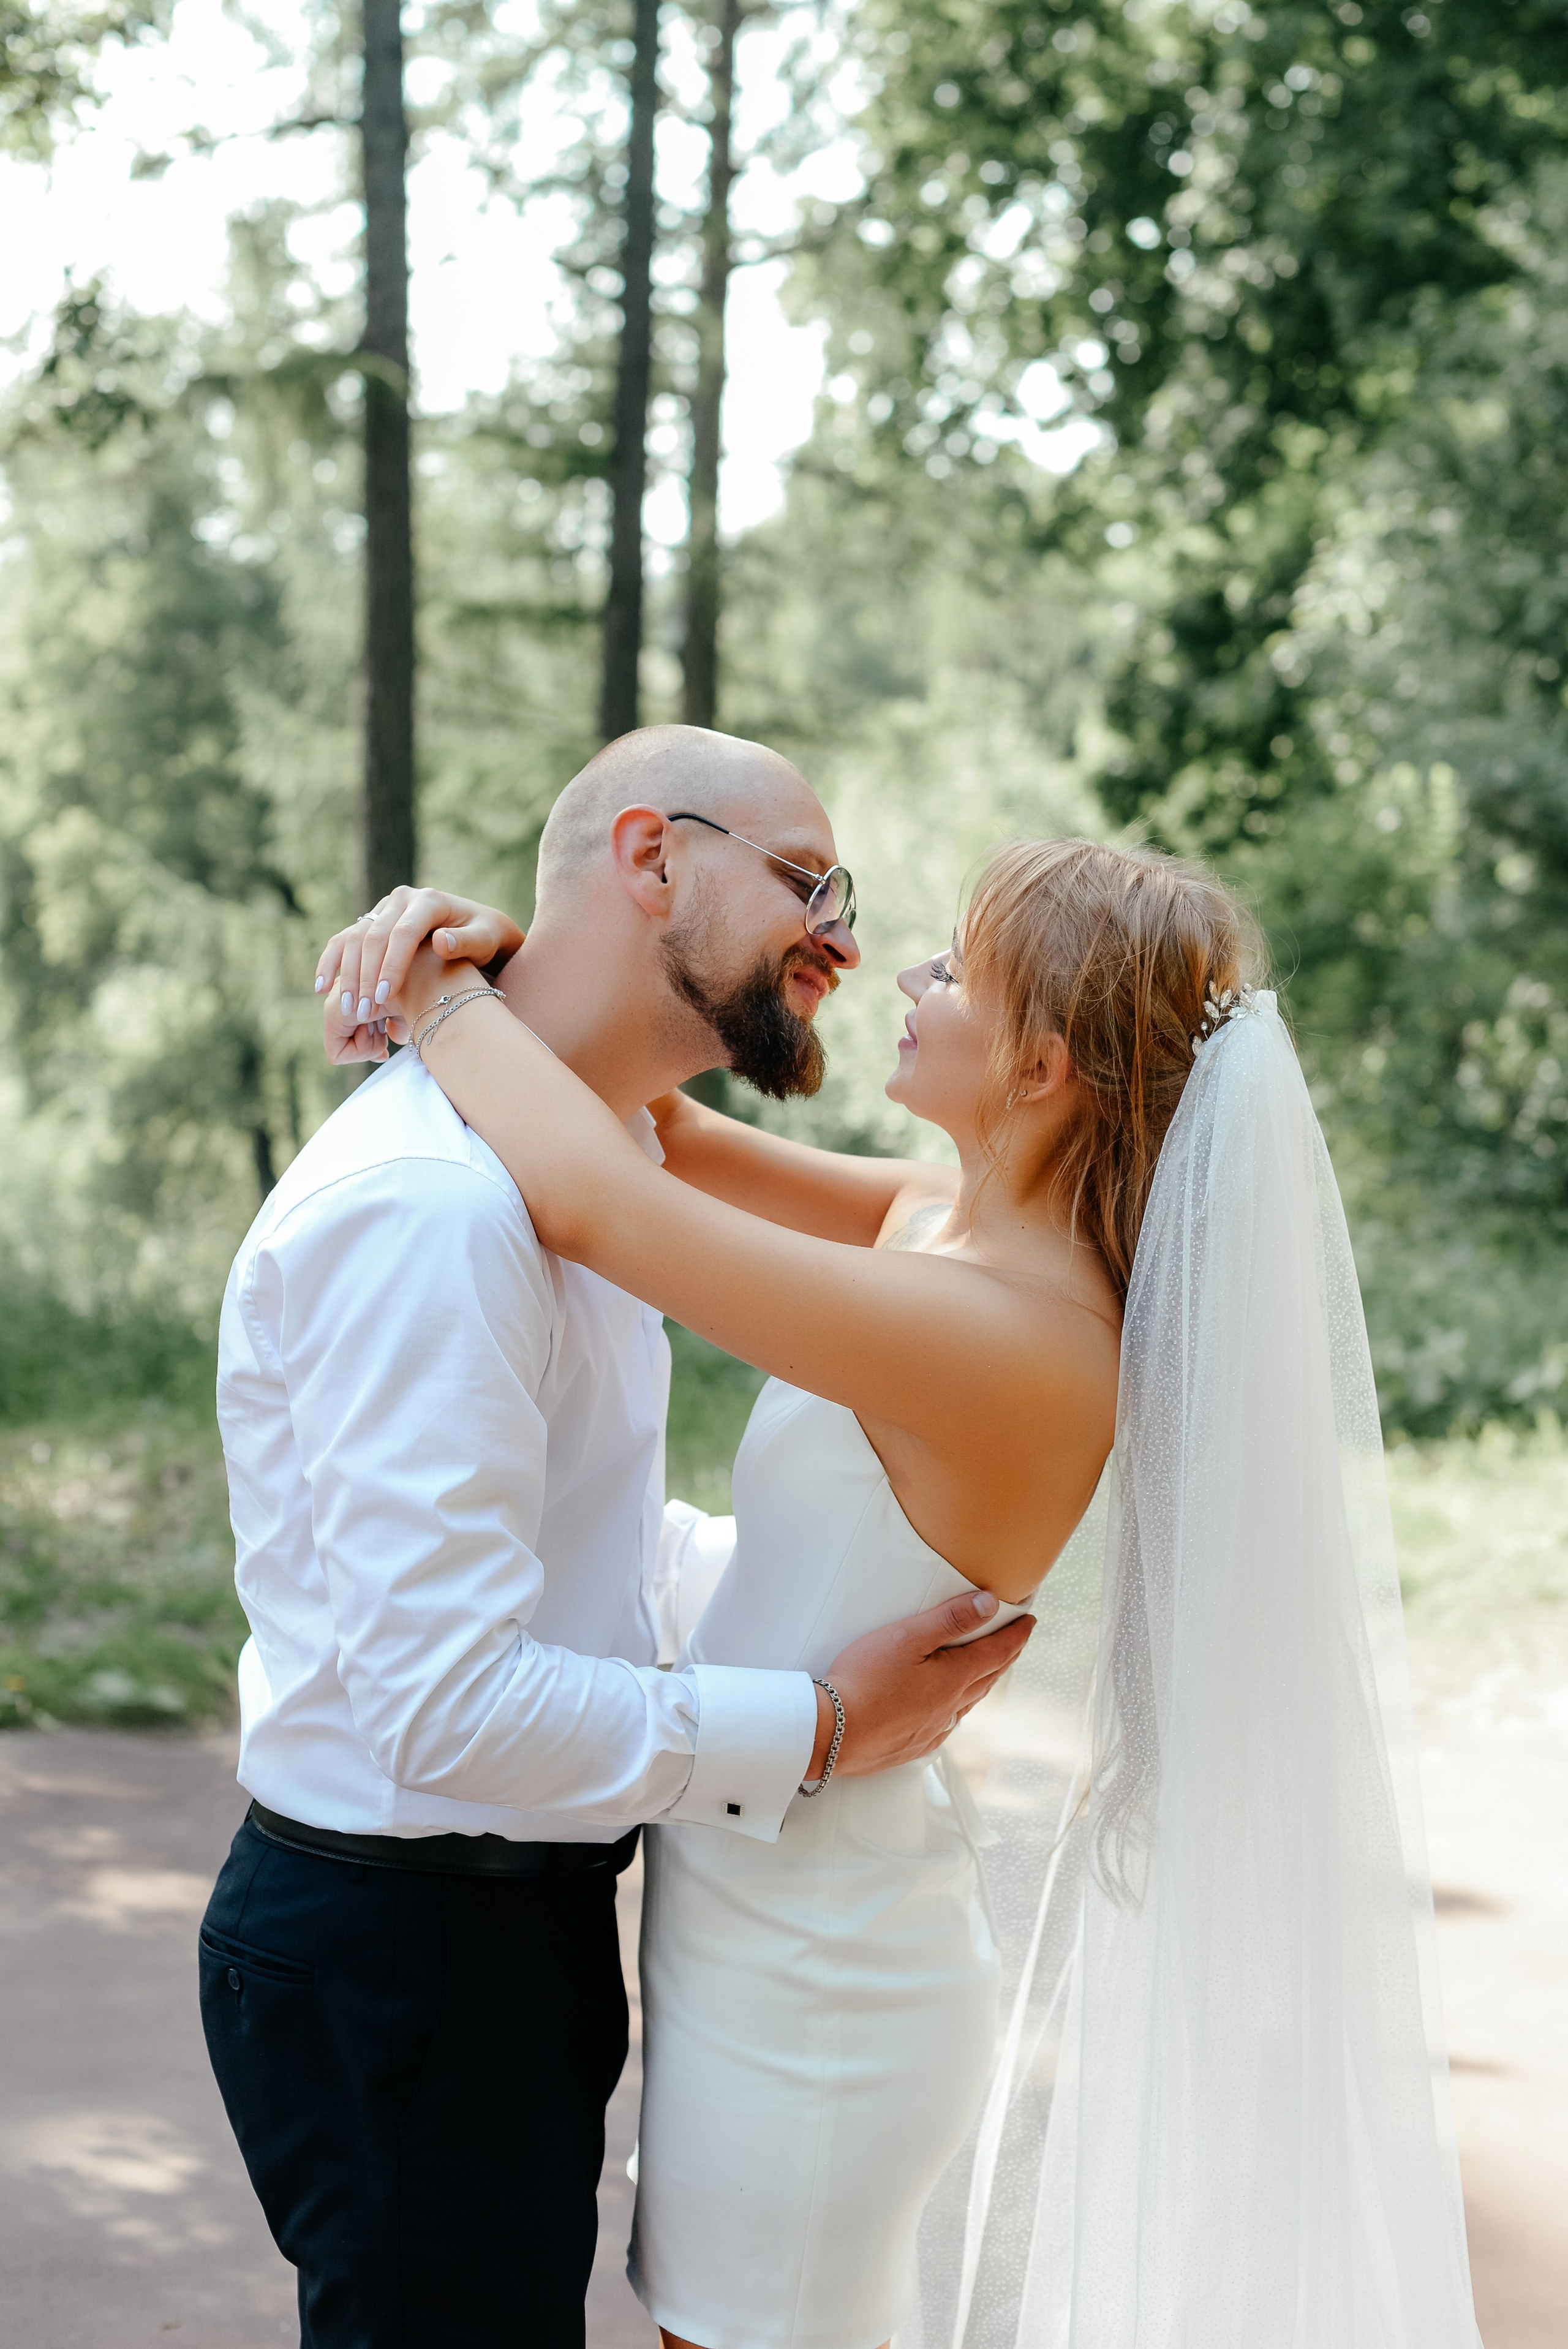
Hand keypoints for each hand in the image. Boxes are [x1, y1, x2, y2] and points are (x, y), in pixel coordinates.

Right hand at [315, 887, 524, 1064]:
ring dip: (346, 974)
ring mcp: (385, 908)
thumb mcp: (485, 939)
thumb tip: (441, 941)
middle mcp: (402, 900)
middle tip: (361, 1012)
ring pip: (354, 938)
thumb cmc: (487, 937)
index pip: (402, 933)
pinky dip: (331, 961)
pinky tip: (321, 986)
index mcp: (429, 901)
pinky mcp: (374, 921)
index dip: (390, 966)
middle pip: (373, 936)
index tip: (384, 999)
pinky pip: (346, 939)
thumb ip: (465, 942)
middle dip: (365, 977)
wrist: (480, 926)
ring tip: (346, 1008)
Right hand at [812, 1590, 1033, 1779]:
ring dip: (981, 1682)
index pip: (997, 1653)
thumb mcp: (907, 1637)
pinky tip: (945, 1709)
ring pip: (967, 1702)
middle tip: (1014, 1641)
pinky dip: (955, 1708)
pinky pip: (945, 1724)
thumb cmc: (864, 1681)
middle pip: (986, 1677)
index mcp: (953, 1679)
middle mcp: (950, 1708)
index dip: (1016, 1636)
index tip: (1030, 1623)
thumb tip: (990, 1604)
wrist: (830, 1734)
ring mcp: (932, 1731)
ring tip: (985, 1670)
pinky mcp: (911, 1746)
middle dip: (1004, 1656)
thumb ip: (950, 1619)